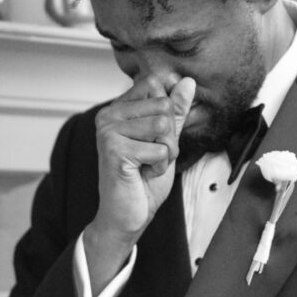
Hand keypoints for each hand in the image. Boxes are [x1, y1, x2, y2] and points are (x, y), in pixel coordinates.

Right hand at [84, 74, 195, 293]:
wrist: (127, 215)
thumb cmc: (143, 180)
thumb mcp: (166, 141)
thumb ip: (176, 111)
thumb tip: (188, 81)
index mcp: (118, 108)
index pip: (155, 87)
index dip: (167, 116)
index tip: (152, 139)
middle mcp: (109, 115)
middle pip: (163, 107)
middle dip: (168, 137)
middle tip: (150, 156)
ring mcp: (109, 131)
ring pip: (163, 127)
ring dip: (165, 153)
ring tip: (146, 165)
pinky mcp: (115, 150)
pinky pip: (160, 150)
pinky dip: (159, 167)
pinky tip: (142, 175)